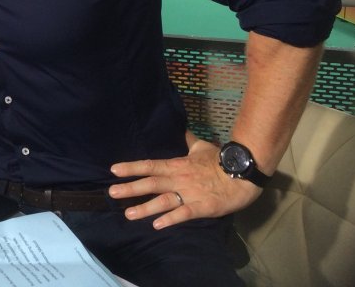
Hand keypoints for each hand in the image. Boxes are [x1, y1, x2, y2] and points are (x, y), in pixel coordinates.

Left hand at [107, 132, 260, 229]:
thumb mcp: (201, 147)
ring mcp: (189, 193)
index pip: (149, 165)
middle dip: (130, 188)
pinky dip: (170, 219)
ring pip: (163, 201)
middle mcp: (178, 179)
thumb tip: (182, 130)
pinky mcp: (202, 207)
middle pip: (150, 183)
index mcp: (176, 165)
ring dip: (145, 208)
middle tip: (111, 193)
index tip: (114, 170)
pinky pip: (183, 214)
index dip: (131, 167)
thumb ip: (188, 141)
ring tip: (128, 214)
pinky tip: (157, 225)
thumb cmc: (220, 160)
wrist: (243, 172)